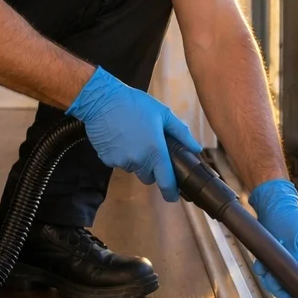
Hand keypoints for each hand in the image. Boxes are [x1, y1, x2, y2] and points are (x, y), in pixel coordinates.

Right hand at [66, 67, 202, 201]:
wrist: (102, 100)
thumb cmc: (135, 104)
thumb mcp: (163, 114)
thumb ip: (181, 133)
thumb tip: (196, 148)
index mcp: (155, 152)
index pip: (166, 182)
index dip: (171, 192)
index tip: (174, 196)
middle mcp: (138, 161)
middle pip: (148, 176)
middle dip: (151, 168)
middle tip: (149, 148)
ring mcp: (121, 162)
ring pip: (133, 168)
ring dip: (135, 160)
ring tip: (132, 137)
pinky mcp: (107, 159)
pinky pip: (118, 162)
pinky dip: (120, 154)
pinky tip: (119, 138)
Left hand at [247, 179, 297, 297]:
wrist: (275, 209)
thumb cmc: (285, 222)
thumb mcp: (289, 244)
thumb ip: (294, 270)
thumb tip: (297, 294)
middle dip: (287, 292)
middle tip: (272, 280)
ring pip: (293, 290)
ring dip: (275, 283)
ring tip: (264, 269)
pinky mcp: (296, 267)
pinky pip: (284, 282)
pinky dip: (271, 277)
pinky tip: (263, 266)